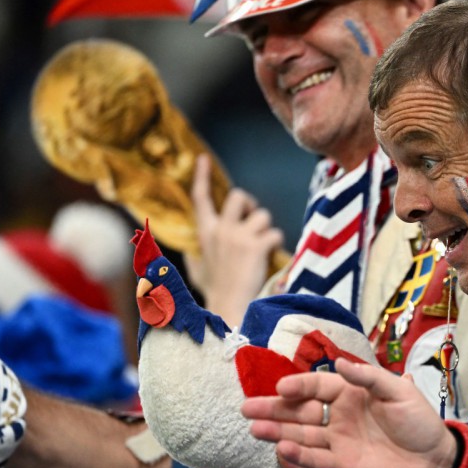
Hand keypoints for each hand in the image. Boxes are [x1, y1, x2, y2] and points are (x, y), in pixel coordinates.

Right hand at [185, 155, 283, 325]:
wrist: (227, 309)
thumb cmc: (214, 293)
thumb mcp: (198, 271)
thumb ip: (197, 257)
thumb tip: (191, 253)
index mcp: (204, 233)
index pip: (200, 198)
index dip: (201, 176)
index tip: (202, 158)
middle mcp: (219, 229)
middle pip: (239, 196)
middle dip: (250, 205)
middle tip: (254, 221)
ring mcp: (237, 236)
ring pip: (263, 216)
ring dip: (266, 231)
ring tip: (261, 250)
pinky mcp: (256, 245)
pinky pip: (274, 234)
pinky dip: (275, 246)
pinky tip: (269, 259)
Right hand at [243, 358, 456, 467]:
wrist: (435, 459)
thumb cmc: (420, 421)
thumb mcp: (400, 392)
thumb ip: (370, 378)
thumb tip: (341, 363)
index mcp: (351, 393)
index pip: (317, 387)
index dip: (298, 387)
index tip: (280, 388)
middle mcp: (338, 416)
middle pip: (300, 411)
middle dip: (274, 410)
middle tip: (246, 410)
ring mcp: (337, 442)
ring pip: (301, 435)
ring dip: (278, 432)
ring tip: (255, 430)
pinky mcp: (341, 466)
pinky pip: (315, 460)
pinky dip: (298, 457)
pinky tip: (280, 451)